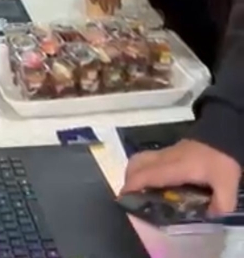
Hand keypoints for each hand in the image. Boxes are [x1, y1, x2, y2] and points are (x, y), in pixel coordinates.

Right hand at [122, 140, 241, 216]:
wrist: (222, 135)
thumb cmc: (220, 159)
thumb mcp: (226, 184)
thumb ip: (220, 204)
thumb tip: (209, 216)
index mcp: (176, 167)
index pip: (148, 174)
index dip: (133, 185)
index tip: (123, 198)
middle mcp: (165, 158)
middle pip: (136, 162)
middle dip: (127, 180)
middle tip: (130, 198)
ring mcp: (166, 152)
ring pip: (140, 158)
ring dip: (133, 173)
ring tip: (137, 192)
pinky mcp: (168, 151)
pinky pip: (147, 159)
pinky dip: (142, 170)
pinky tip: (152, 184)